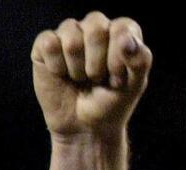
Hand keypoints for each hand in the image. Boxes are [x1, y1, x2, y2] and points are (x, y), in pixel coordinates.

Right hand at [31, 12, 151, 141]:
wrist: (85, 126)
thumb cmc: (111, 104)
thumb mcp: (134, 86)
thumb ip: (140, 61)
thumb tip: (127, 38)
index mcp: (120, 34)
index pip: (122, 28)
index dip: (120, 56)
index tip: (118, 78)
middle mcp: (95, 29)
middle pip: (96, 26)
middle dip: (98, 62)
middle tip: (97, 79)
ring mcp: (69, 34)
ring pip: (71, 37)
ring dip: (78, 68)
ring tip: (81, 78)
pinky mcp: (46, 45)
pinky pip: (49, 43)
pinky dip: (57, 66)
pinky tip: (62, 75)